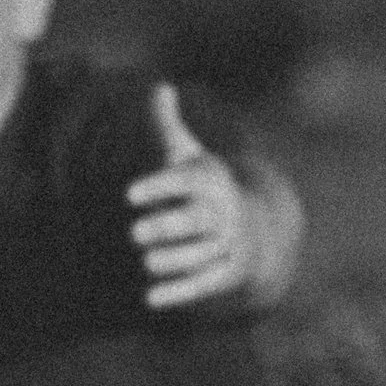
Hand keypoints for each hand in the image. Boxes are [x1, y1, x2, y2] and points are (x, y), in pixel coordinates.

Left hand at [125, 82, 263, 310]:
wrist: (255, 227)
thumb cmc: (203, 186)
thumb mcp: (188, 154)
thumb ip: (166, 125)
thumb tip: (159, 86)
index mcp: (209, 181)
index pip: (185, 181)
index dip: (158, 185)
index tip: (129, 193)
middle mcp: (220, 214)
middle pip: (197, 221)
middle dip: (168, 226)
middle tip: (135, 232)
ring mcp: (225, 246)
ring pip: (200, 255)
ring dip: (174, 260)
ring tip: (145, 261)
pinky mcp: (223, 275)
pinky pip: (202, 286)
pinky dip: (178, 293)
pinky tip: (149, 298)